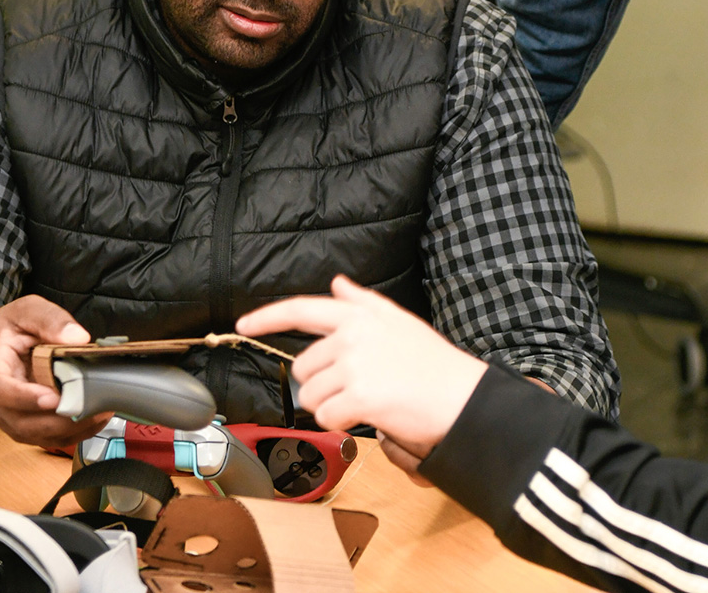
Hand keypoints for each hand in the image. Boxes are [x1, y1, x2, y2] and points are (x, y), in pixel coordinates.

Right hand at [0, 294, 110, 448]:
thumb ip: (50, 319)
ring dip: (73, 429)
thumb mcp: (26, 311)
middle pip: (23, 423)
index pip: (1, 392)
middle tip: (93, 407)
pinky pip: (52, 439)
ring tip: (102, 411)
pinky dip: (77, 433)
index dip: (26, 398)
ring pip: (40, 436)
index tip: (53, 398)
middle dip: (60, 420)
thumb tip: (78, 337)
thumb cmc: (10, 330)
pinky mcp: (30, 427)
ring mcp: (13, 419)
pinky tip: (98, 418)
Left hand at [235, 275, 486, 467]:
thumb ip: (362, 302)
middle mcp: (353, 336)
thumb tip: (336, 284)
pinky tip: (368, 415)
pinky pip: (326, 417)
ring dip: (333, 406)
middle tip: (357, 388)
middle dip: (321, 384)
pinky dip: (342, 423)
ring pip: (313, 396)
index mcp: (359, 316)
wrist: (461, 397)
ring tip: (369, 400)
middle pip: (304, 367)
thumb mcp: (398, 321)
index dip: (268, 317)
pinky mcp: (359, 395)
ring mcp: (355, 365)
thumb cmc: (432, 364)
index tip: (245, 323)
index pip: (303, 309)